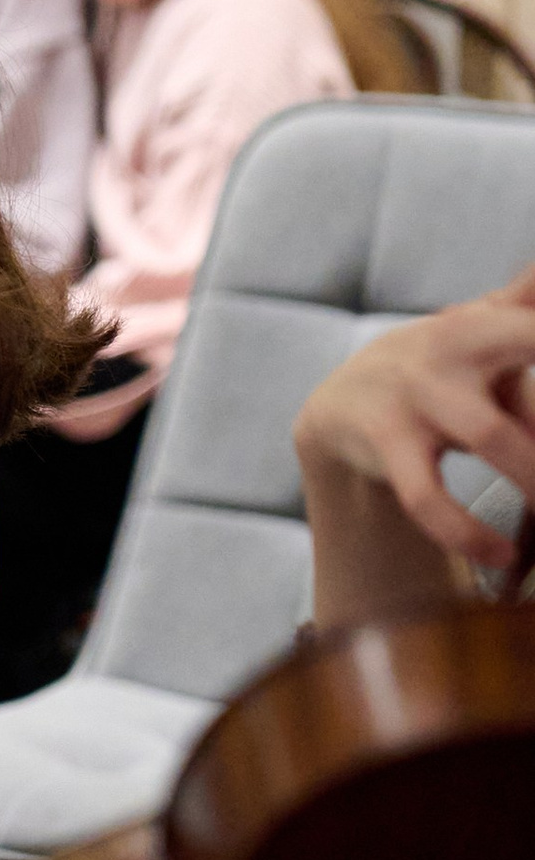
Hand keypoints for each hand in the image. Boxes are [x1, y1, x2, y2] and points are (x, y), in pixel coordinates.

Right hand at [294, 281, 534, 585]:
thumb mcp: (486, 326)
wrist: (345, 402)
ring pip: (492, 435)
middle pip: (530, 347)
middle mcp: (452, 345)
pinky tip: (501, 555)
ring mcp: (417, 393)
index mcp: (487, 319)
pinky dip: (468, 531)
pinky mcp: (387, 442)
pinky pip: (428, 496)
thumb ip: (528, 304)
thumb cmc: (445, 369)